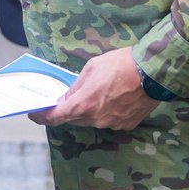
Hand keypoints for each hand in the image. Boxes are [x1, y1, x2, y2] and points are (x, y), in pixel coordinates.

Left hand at [28, 46, 158, 130]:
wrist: (153, 72)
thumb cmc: (120, 65)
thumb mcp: (90, 69)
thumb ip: (76, 87)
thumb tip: (67, 98)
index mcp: (83, 105)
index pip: (55, 117)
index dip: (42, 117)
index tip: (35, 114)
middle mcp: (96, 119)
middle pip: (74, 119)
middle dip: (68, 109)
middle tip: (67, 97)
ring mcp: (112, 124)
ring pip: (92, 120)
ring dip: (88, 110)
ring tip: (97, 92)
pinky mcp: (127, 124)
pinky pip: (109, 120)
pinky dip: (106, 111)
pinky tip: (112, 97)